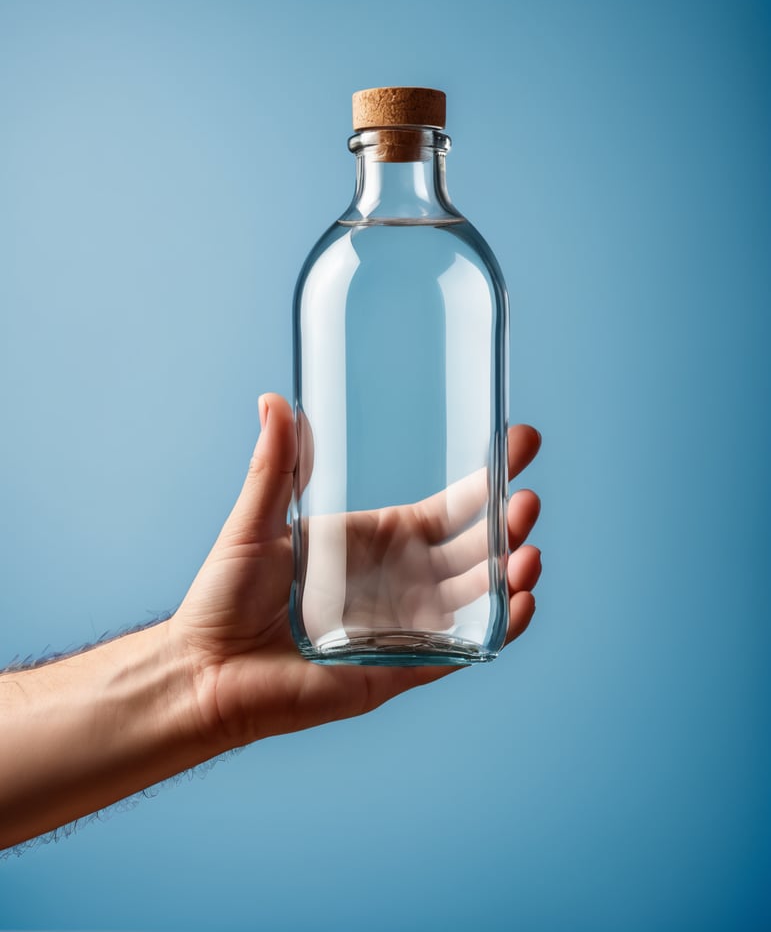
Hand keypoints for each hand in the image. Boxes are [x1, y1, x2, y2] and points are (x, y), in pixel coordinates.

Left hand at [172, 394, 541, 752]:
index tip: (520, 444)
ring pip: (477, 597)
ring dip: (512, 572)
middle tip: (526, 501)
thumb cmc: (223, 597)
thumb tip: (274, 399)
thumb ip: (275, 467)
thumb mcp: (255, 524)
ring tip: (529, 551)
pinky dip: (498, 629)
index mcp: (373, 542)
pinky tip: (520, 603)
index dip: (484, 481)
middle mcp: (397, 582)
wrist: (203, 673)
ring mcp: (403, 626)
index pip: (445, 509)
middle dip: (508, 524)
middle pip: (472, 550)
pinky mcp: (399, 670)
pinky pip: (460, 650)